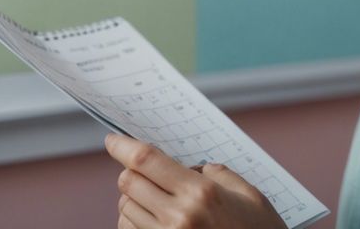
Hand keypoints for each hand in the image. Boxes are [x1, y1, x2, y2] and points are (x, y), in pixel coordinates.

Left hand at [105, 134, 286, 228]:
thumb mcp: (247, 193)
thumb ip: (215, 173)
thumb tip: (189, 168)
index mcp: (200, 193)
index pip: (146, 160)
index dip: (123, 146)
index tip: (112, 139)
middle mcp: (178, 218)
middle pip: (129, 182)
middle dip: (131, 171)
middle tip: (145, 170)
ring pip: (124, 209)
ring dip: (133, 199)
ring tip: (156, 200)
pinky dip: (134, 222)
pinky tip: (153, 220)